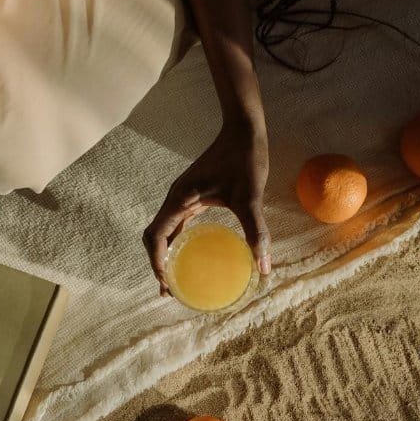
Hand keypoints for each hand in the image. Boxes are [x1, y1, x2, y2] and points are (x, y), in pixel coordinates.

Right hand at [143, 121, 270, 296]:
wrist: (242, 130)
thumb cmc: (244, 159)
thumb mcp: (250, 198)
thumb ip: (255, 232)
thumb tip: (264, 266)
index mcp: (180, 199)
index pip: (155, 236)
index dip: (156, 262)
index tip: (166, 283)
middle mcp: (176, 199)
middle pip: (155, 237)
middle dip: (158, 264)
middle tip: (169, 289)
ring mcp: (182, 197)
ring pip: (165, 231)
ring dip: (166, 255)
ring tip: (175, 279)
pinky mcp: (193, 196)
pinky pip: (178, 224)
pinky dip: (178, 242)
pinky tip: (192, 254)